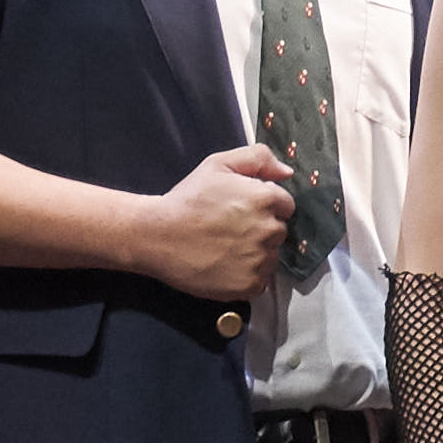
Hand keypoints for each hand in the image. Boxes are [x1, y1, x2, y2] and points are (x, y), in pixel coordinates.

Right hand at [145, 144, 297, 304]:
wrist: (155, 236)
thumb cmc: (187, 200)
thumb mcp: (218, 164)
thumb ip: (257, 158)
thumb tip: (286, 172)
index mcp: (266, 199)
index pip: (285, 205)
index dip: (264, 207)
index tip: (240, 211)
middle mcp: (269, 229)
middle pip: (279, 231)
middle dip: (260, 229)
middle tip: (229, 229)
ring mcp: (260, 259)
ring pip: (271, 256)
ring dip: (256, 253)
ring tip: (224, 248)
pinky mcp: (250, 284)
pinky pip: (260, 280)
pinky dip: (246, 276)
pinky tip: (224, 265)